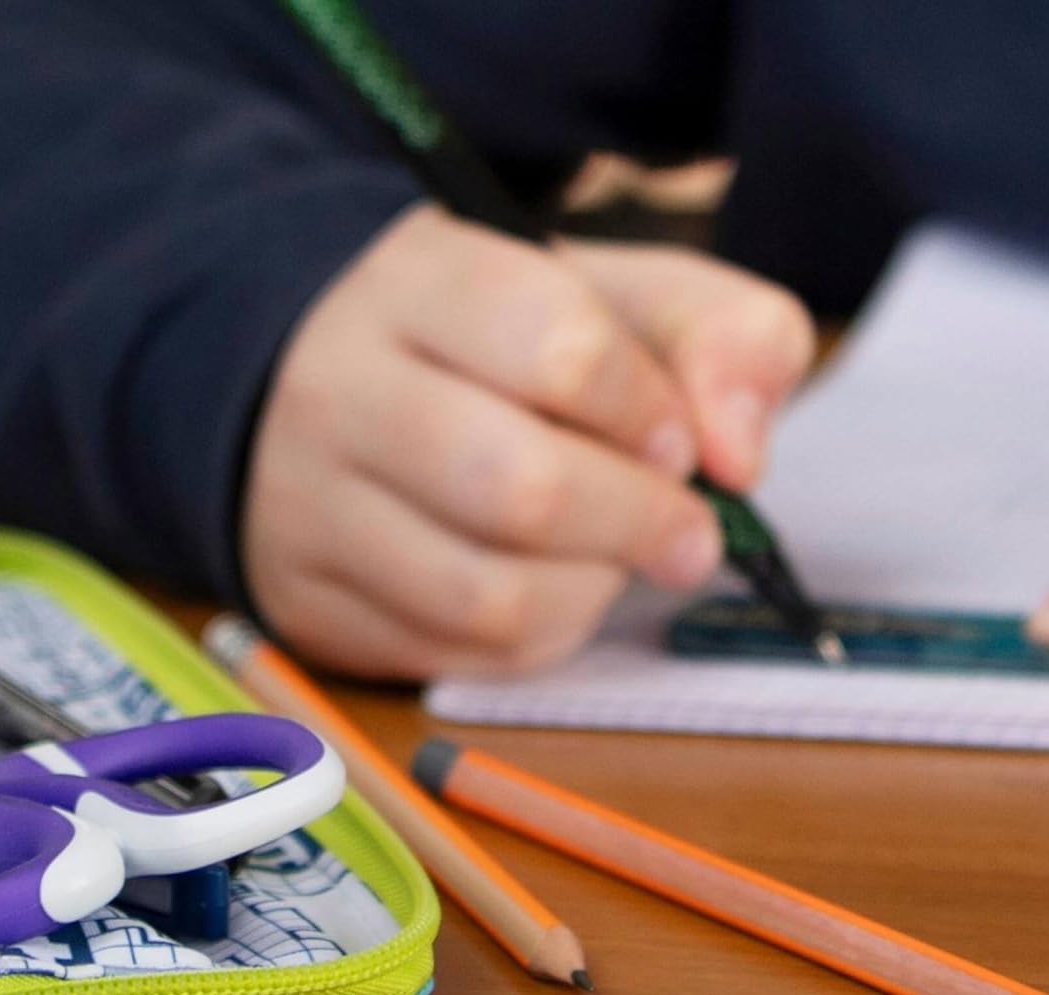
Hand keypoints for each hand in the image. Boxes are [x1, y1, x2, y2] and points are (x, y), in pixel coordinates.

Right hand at [242, 205, 813, 678]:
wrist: (319, 379)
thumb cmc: (497, 345)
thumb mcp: (616, 297)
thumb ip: (722, 338)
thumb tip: (740, 458)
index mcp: (420, 285)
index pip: (564, 353)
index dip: (654, 414)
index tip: (677, 441)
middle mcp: (339, 393)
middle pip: (526, 491)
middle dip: (642, 523)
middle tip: (687, 532)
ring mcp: (308, 509)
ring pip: (492, 597)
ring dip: (593, 591)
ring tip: (614, 558)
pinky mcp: (311, 603)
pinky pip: (465, 655)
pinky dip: (545, 636)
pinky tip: (556, 590)